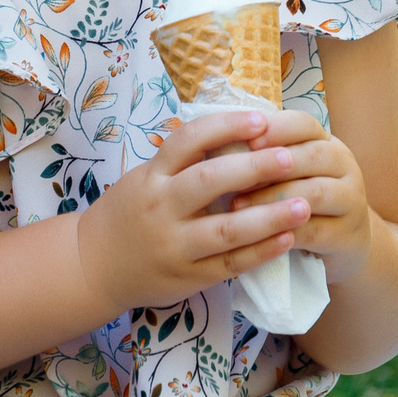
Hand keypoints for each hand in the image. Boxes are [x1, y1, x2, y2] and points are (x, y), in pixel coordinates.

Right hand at [75, 109, 311, 311]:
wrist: (94, 266)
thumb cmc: (129, 214)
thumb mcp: (144, 178)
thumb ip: (183, 162)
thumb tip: (239, 130)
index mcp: (151, 176)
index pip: (188, 141)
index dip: (226, 127)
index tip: (262, 119)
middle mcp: (161, 207)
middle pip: (209, 181)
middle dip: (254, 168)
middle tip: (291, 157)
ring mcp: (174, 245)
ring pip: (226, 229)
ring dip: (269, 216)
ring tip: (303, 205)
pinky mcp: (187, 277)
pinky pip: (230, 265)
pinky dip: (260, 252)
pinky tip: (287, 239)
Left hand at [227, 109, 374, 280]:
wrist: (346, 241)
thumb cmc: (303, 199)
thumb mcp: (291, 172)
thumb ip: (265, 155)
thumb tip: (215, 142)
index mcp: (326, 142)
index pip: (304, 124)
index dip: (276, 128)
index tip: (247, 138)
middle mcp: (344, 165)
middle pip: (312, 155)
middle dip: (270, 164)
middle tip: (232, 175)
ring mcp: (351, 200)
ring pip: (314, 193)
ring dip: (272, 198)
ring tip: (237, 205)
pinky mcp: (348, 234)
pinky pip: (315, 230)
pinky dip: (284, 231)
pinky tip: (259, 233)